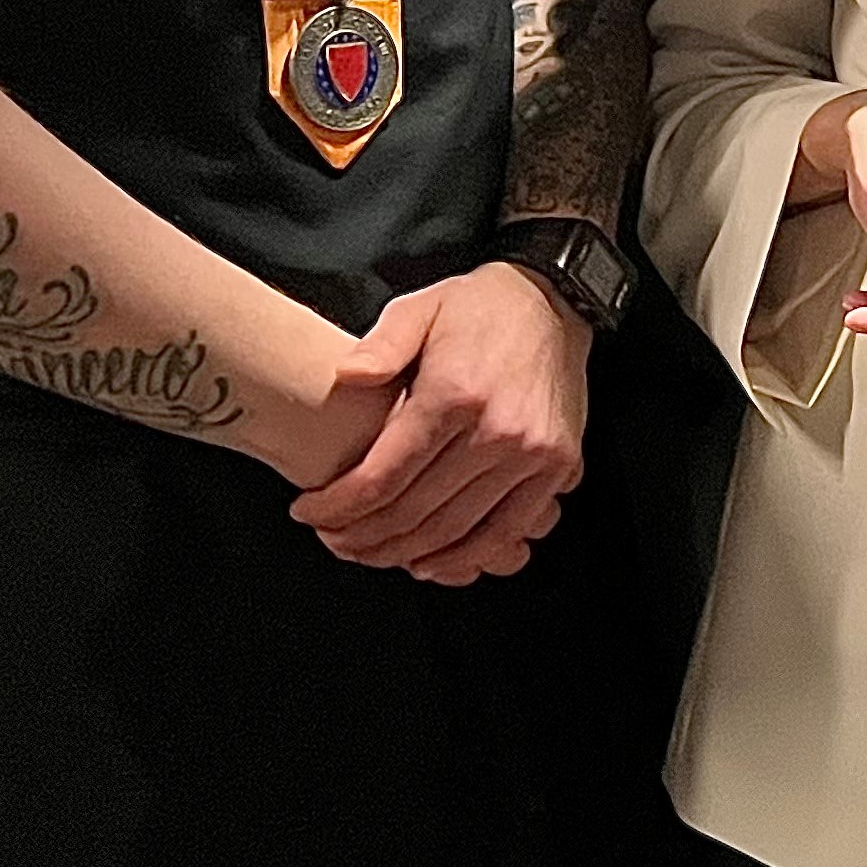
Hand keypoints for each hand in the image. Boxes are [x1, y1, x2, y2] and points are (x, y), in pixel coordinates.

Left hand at [290, 262, 589, 583]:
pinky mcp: (557, 468)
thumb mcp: (421, 307)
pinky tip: (431, 563)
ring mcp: (530, 455)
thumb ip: (381, 345)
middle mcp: (496, 430)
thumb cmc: (482, 308)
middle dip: (362, 536)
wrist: (557, 302)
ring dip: (405, 553)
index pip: (384, 474)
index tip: (309, 513)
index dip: (339, 505)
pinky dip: (466, 558)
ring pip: (456, 530)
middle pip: (415, 511)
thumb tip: (346, 377)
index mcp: (454, 393)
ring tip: (370, 554)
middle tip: (332, 539)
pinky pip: (507, 531)